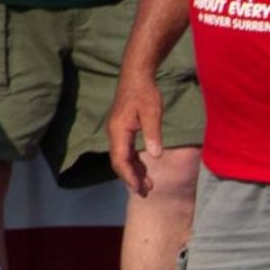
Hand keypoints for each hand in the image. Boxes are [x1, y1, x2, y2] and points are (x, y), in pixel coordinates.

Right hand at [105, 69, 166, 195]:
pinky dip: (135, 162)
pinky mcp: (123, 129)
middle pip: (119, 162)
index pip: (120, 159)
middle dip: (131, 178)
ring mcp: (117, 131)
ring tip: (148, 186)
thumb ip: (153, 133)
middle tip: (145, 193)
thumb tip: (155, 155)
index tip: (139, 189)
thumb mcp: (152, 112)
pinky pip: (126, 151)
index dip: (129, 176)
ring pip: (123, 158)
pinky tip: (145, 171)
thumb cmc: (145, 92)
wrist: (137, 75)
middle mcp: (114, 133)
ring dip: (134, 172)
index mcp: (119, 130)